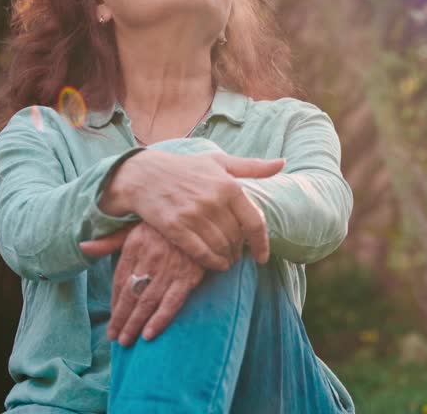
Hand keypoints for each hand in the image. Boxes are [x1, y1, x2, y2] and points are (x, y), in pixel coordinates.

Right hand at [100, 149, 276, 270]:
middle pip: (237, 239)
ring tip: (227, 259)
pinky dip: (211, 263)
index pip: (254, 222)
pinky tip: (215, 264)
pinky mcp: (175, 227)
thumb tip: (282, 164)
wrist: (144, 174)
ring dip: (227, 258)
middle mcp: (213, 200)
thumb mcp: (219, 161)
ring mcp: (193, 215)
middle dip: (239, 251)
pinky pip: (201, 254)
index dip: (262, 244)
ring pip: (221, 248)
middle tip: (237, 255)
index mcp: (228, 185)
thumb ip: (252, 166)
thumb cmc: (185, 168)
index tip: (262, 257)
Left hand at [103, 222, 204, 346]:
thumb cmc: (165, 226)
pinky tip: (149, 334)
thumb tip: (82, 247)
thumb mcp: (136, 227)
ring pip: (147, 302)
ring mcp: (169, 268)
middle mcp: (150, 258)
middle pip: (130, 295)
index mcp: (135, 245)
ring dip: (135, 324)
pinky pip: (172, 302)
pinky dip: (160, 320)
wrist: (202, 219)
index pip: (119, 280)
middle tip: (114, 338)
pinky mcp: (189, 276)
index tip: (111, 318)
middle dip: (120, 319)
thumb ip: (110, 241)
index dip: (114, 302)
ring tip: (126, 340)